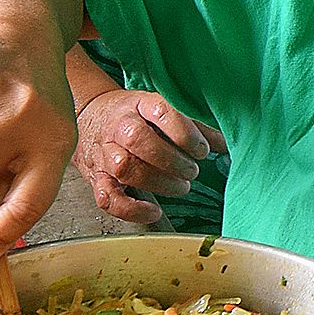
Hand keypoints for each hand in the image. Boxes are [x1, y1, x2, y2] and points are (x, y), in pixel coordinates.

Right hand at [73, 88, 226, 223]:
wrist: (89, 116)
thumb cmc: (134, 115)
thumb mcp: (162, 110)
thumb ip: (193, 126)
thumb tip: (224, 144)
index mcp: (138, 104)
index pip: (161, 110)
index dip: (185, 132)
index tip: (202, 149)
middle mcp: (118, 127)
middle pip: (139, 140)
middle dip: (173, 160)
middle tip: (193, 170)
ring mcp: (105, 153)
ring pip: (125, 168)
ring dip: (158, 182)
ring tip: (181, 186)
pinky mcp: (97, 178)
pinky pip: (107, 198)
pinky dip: (132, 209)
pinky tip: (154, 211)